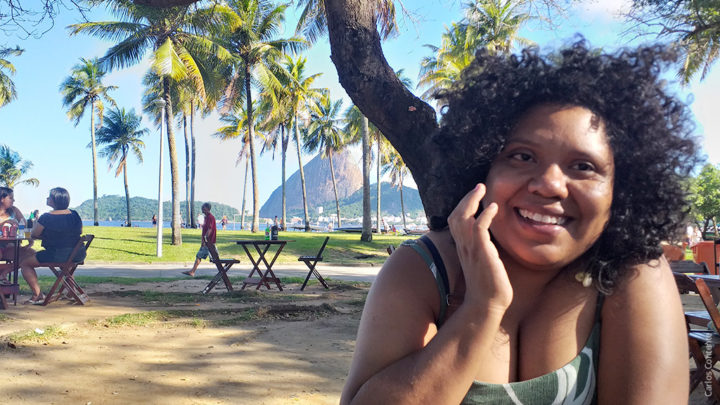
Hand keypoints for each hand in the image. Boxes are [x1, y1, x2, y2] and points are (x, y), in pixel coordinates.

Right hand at [447, 183, 512, 313]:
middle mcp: (463, 246)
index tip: (474, 197)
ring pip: (463, 217)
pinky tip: (494, 207)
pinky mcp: (481, 252)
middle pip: (455, 215)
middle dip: (466, 198)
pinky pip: (479, 227)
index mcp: (463, 248)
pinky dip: (485, 214)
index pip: (455, 221)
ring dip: (472, 200)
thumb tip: (493, 240)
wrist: (487, 304)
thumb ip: (484, 249)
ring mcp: (470, 249)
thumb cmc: (488, 286)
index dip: (462, 206)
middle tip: (478, 186)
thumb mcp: (484, 262)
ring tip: (482, 189)